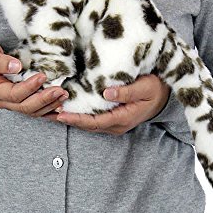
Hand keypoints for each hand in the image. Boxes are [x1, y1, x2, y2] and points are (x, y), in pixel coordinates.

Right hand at [0, 38, 68, 117]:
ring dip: (49, 105)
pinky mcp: (20, 102)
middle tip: (60, 90)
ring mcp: (11, 103)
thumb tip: (16, 66)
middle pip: (25, 107)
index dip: (29, 88)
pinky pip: (35, 110)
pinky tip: (61, 108)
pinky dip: (48, 110)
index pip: (13, 94)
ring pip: (32, 111)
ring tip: (64, 95)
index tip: (42, 76)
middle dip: (44, 99)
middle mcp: (1, 101)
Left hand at [53, 74, 170, 134]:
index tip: (60, 114)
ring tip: (51, 111)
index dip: (77, 119)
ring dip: (72, 118)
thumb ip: (126, 91)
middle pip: (87, 125)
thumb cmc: (155, 89)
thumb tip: (106, 93)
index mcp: (123, 119)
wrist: (164, 97)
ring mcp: (114, 124)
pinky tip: (67, 108)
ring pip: (88, 124)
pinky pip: (92, 119)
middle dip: (68, 120)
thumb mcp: (145, 87)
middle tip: (48, 113)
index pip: (94, 122)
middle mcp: (116, 125)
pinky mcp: (112, 118)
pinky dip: (79, 115)